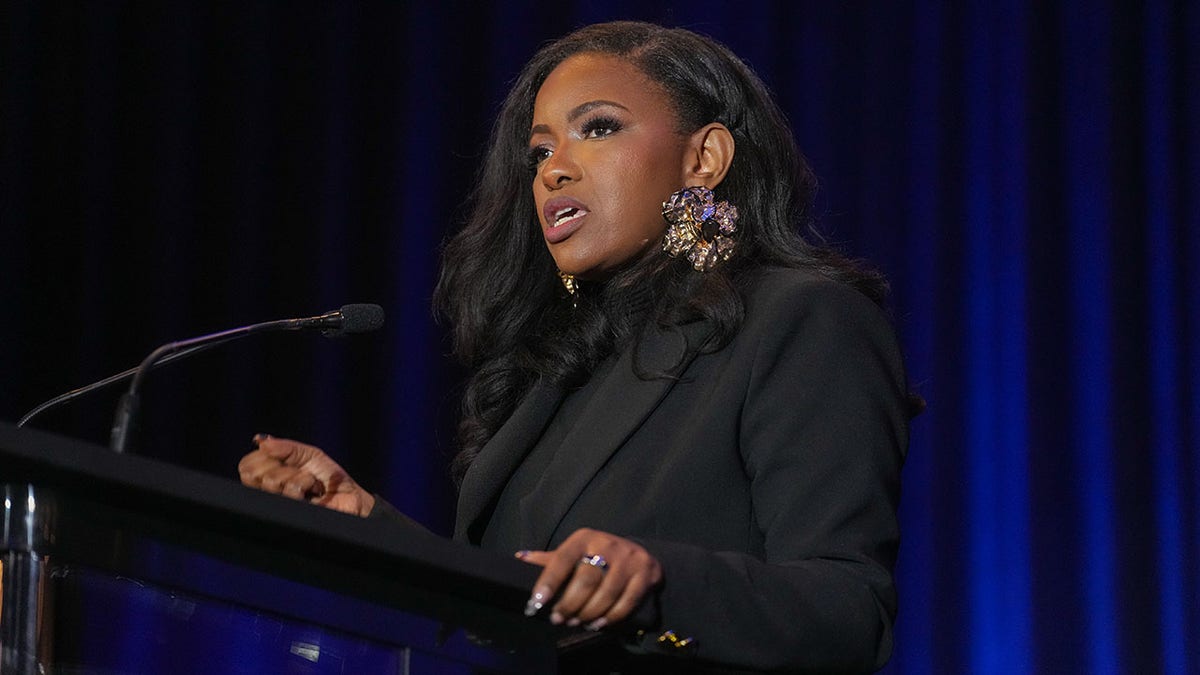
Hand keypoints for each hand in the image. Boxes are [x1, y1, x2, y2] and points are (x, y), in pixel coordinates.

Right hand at [237, 434, 374, 516]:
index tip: (283, 460)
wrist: (351, 498)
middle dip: (279, 467)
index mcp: (270, 475)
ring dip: (296, 476)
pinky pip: (287, 492)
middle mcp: (269, 492)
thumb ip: (285, 448)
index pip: (246, 465)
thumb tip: (260, 441)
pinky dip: (304, 485)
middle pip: (252, 474)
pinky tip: (313, 492)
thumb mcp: (309, 455)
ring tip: (311, 484)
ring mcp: (277, 505)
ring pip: (270, 482)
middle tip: (299, 472)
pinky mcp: (288, 514)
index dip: (262, 458)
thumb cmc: (330, 478)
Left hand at [516, 528, 662, 630]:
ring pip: (606, 593)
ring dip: (588, 613)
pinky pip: (627, 601)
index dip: (549, 581)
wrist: (640, 553)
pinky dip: (611, 617)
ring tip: (576, 622)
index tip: (536, 603)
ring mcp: (629, 558)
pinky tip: (598, 624)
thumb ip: (551, 559)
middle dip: (569, 603)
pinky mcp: (646, 573)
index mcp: (584, 537)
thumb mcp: (576, 551)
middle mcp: (607, 544)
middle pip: (586, 579)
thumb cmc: (598, 555)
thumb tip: (520, 558)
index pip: (563, 559)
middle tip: (558, 619)